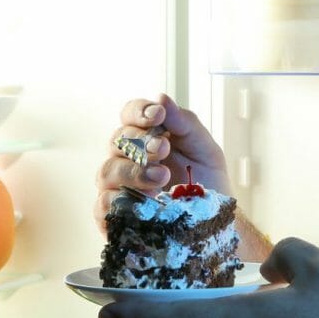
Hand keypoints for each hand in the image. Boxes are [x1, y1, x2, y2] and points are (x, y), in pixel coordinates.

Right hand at [94, 94, 231, 232]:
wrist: (215, 220)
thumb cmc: (206, 179)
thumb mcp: (203, 148)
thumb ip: (184, 123)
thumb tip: (161, 97)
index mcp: (146, 136)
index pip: (129, 114)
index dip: (139, 111)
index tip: (157, 115)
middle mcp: (126, 157)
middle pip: (117, 141)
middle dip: (140, 143)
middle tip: (163, 149)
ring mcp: (117, 186)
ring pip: (107, 171)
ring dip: (133, 171)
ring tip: (162, 178)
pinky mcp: (115, 216)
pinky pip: (103, 206)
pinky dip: (122, 201)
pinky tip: (146, 200)